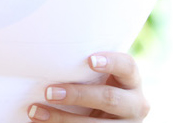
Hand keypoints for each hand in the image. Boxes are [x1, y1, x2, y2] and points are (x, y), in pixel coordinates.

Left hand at [27, 52, 149, 121]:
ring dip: (62, 119)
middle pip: (109, 98)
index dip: (111, 62)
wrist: (111, 119)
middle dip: (78, 96)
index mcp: (132, 82)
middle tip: (49, 92)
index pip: (127, 66)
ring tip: (36, 112)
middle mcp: (136, 104)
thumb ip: (88, 72)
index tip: (89, 60)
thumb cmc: (99, 89)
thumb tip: (46, 57)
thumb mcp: (103, 80)